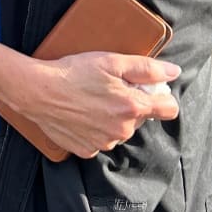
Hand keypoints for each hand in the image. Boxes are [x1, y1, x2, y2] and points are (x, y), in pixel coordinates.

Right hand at [0, 52, 180, 158]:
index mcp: (132, 107)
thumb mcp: (112, 62)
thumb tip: (173, 72)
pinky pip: (100, 139)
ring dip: (112, 117)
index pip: (169, 109)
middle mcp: (122, 130)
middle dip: (131, 104)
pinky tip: (81, 114)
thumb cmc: (74, 73)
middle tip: (109, 88)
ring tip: (91, 100)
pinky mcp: (86, 150)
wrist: (38, 92)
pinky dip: (95, 128)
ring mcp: (104, 142)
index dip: (162, 96)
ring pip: (120, 130)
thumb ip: (147, 68)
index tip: (150, 89)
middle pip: (140, 118)